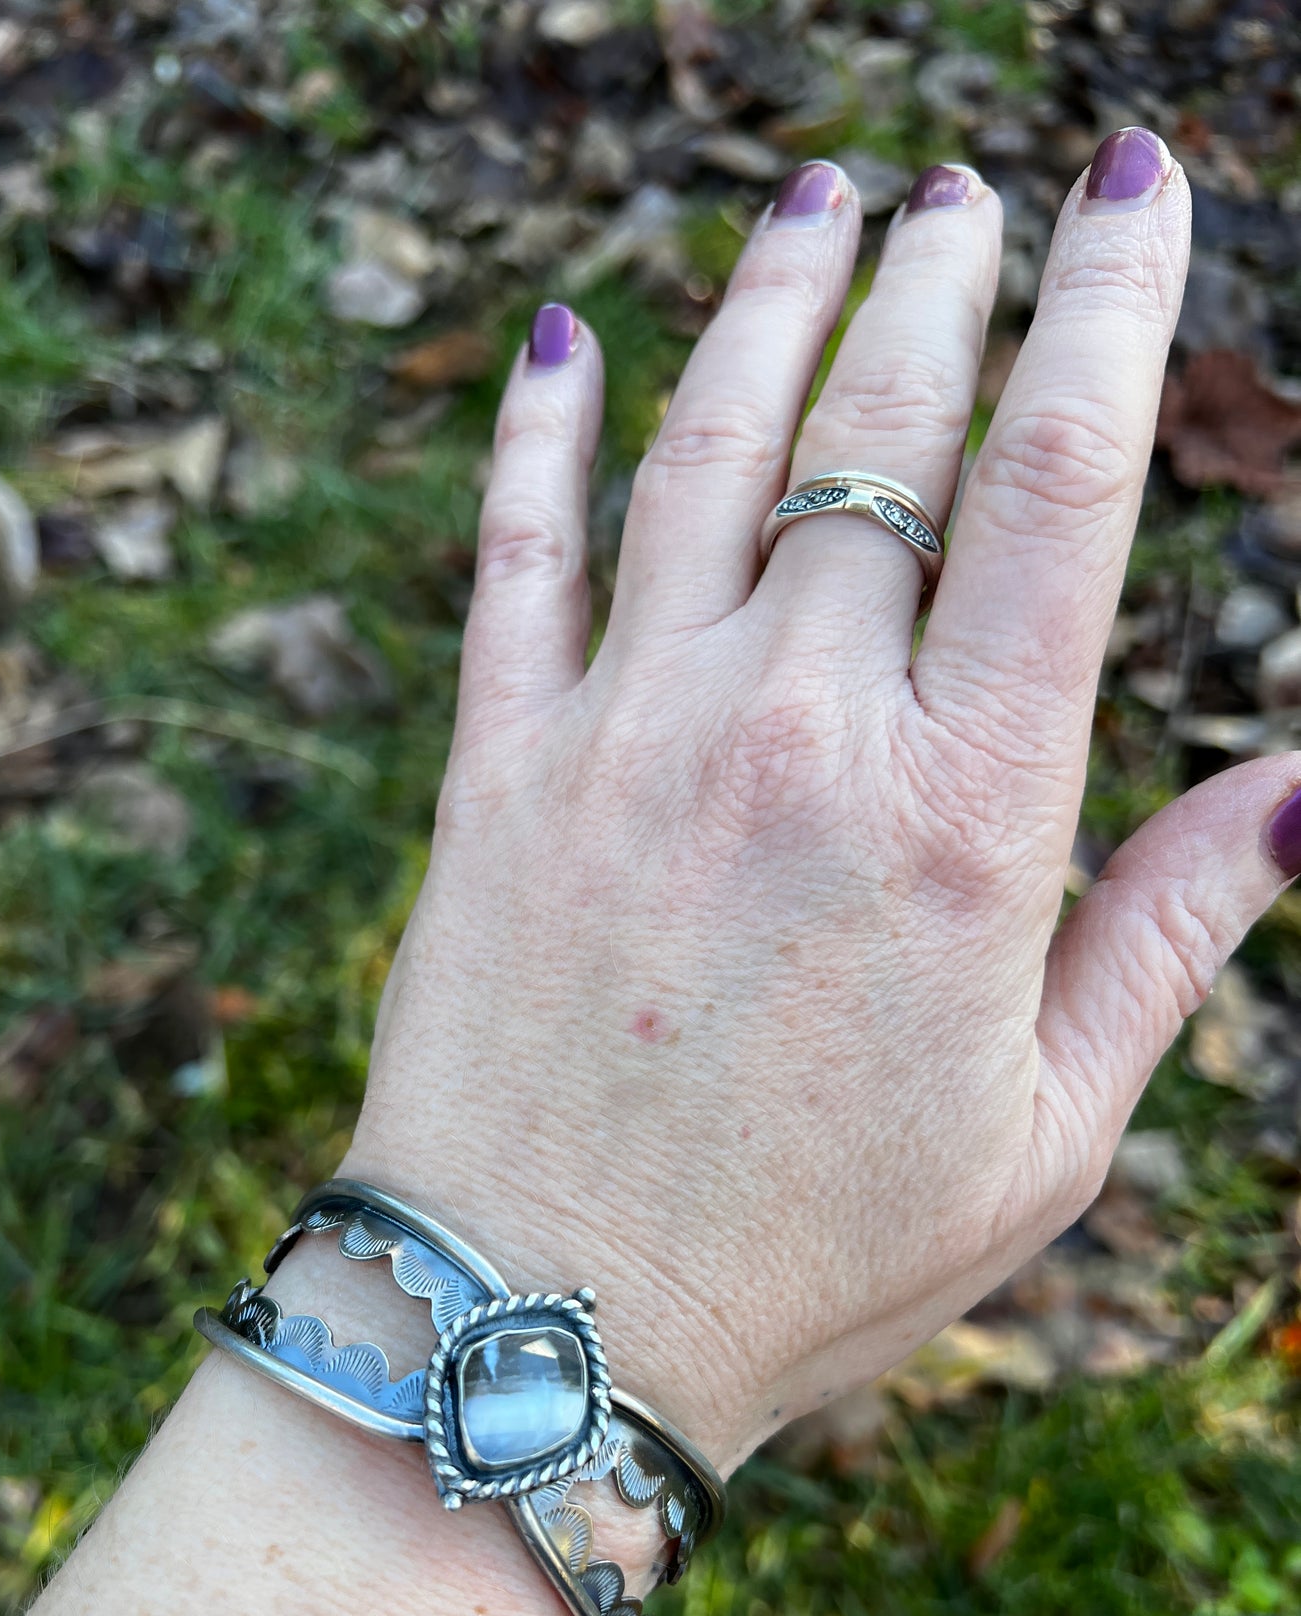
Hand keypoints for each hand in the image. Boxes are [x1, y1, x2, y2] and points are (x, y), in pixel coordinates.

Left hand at [346, 131, 1300, 1468]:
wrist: (548, 1326)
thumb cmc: (817, 1255)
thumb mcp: (1044, 1127)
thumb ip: (1168, 935)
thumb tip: (1296, 785)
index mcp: (962, 815)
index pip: (1063, 488)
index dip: (1112, 309)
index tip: (1134, 189)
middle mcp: (794, 734)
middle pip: (883, 431)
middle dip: (940, 280)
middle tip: (966, 192)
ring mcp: (626, 738)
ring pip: (705, 451)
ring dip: (771, 302)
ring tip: (819, 196)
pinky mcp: (495, 775)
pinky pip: (513, 556)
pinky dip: (539, 434)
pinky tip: (560, 340)